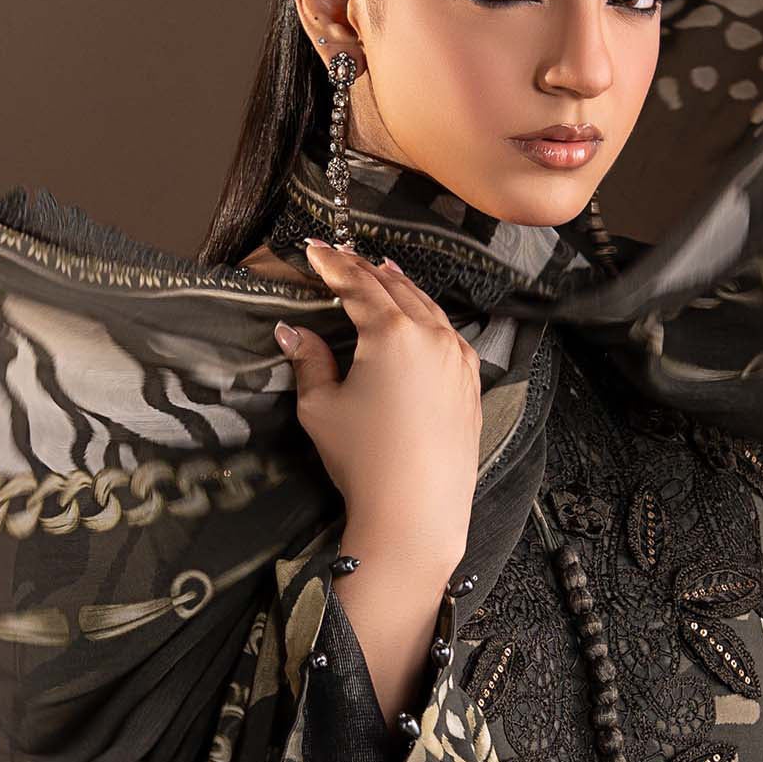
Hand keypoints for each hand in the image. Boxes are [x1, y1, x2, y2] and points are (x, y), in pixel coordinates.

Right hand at [276, 240, 481, 580]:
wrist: (416, 510)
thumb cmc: (364, 460)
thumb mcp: (321, 408)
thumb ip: (309, 361)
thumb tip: (291, 333)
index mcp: (390, 332)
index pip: (356, 285)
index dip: (332, 265)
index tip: (316, 250)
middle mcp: (430, 336)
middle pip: (394, 289)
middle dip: (365, 271)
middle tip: (344, 257)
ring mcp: (457, 358)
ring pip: (427, 307)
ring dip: (401, 288)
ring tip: (383, 272)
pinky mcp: (470, 383)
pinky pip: (449, 334)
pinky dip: (429, 317)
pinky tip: (421, 317)